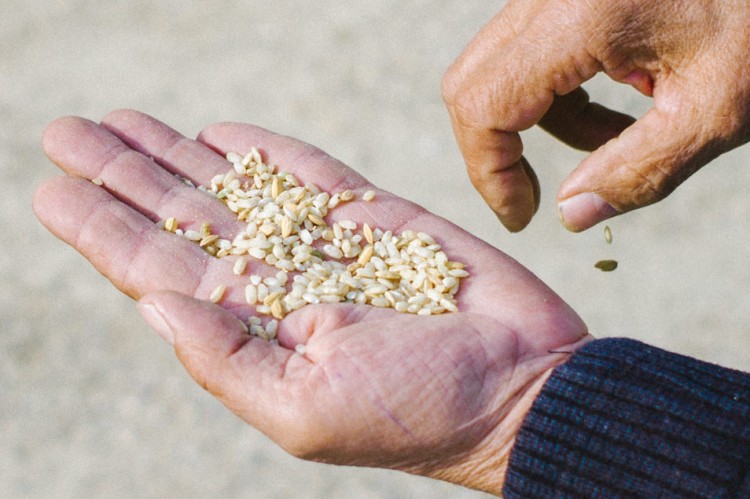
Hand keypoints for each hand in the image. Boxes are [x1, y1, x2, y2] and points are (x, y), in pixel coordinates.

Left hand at [33, 110, 588, 494]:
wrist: (523, 387)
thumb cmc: (421, 415)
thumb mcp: (304, 411)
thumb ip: (224, 359)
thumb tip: (153, 304)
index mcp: (253, 331)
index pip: (159, 270)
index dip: (102, 229)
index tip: (50, 190)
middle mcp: (280, 283)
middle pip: (183, 217)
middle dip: (124, 176)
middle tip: (67, 133)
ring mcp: (326, 244)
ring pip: (235, 185)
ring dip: (176, 154)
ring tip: (121, 123)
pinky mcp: (377, 214)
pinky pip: (310, 171)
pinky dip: (265, 148)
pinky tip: (219, 134)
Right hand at [443, 0, 749, 231]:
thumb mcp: (715, 111)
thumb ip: (639, 172)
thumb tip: (571, 214)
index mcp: (582, 15)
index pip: (484, 102)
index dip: (489, 171)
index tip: (521, 215)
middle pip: (472, 82)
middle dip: (495, 149)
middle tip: (533, 195)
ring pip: (499, 68)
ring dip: (536, 123)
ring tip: (610, 145)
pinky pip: (529, 51)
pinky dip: (554, 95)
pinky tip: (612, 110)